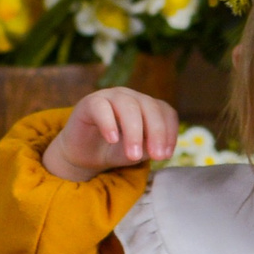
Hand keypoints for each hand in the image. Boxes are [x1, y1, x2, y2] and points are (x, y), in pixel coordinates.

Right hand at [42, 88, 179, 182]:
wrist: (83, 156)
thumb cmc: (113, 150)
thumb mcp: (137, 152)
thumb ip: (150, 147)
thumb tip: (161, 149)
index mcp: (147, 106)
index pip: (165, 111)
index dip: (170, 132)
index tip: (166, 155)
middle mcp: (131, 97)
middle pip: (149, 107)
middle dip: (156, 132)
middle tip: (156, 157)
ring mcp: (110, 97)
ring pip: (128, 106)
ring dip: (134, 132)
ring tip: (133, 155)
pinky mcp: (90, 103)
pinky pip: (101, 107)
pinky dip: (108, 123)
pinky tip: (112, 140)